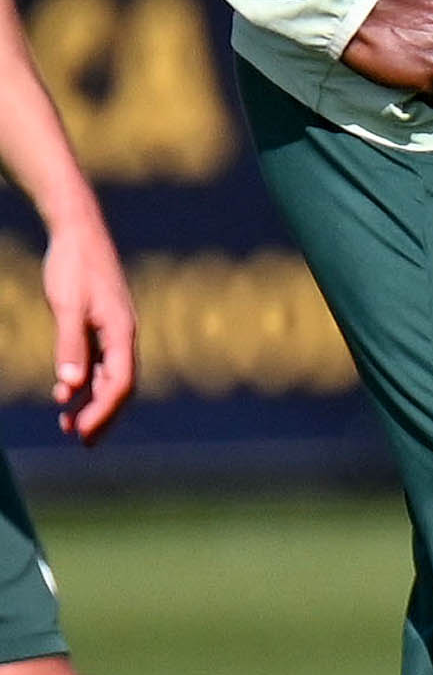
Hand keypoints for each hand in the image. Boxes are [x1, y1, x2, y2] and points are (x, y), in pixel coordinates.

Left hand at [40, 221, 130, 442]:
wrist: (79, 232)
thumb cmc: (73, 266)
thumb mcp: (66, 306)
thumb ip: (69, 345)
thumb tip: (70, 387)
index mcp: (122, 332)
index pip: (121, 384)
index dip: (104, 412)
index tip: (82, 434)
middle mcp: (124, 335)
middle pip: (121, 386)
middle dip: (103, 417)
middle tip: (81, 442)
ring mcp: (115, 331)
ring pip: (111, 377)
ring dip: (93, 404)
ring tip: (68, 426)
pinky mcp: (102, 325)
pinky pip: (100, 363)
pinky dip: (86, 383)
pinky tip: (67, 394)